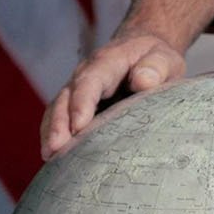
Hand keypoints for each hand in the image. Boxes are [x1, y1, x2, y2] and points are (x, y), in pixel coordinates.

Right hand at [40, 31, 184, 158]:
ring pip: (57, 110)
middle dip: (59, 123)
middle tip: (55, 148)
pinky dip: (53, 137)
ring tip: (49, 157)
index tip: (79, 125)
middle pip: (66, 97)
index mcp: (108, 61)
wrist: (145, 54)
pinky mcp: (76, 108)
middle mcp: (86, 75)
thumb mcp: (164, 58)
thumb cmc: (156, 60)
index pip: (91, 80)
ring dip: (51, 133)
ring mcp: (77, 92)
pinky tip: (54, 159)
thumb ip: (156, 67)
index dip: (82, 102)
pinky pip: (59, 121)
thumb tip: (143, 81)